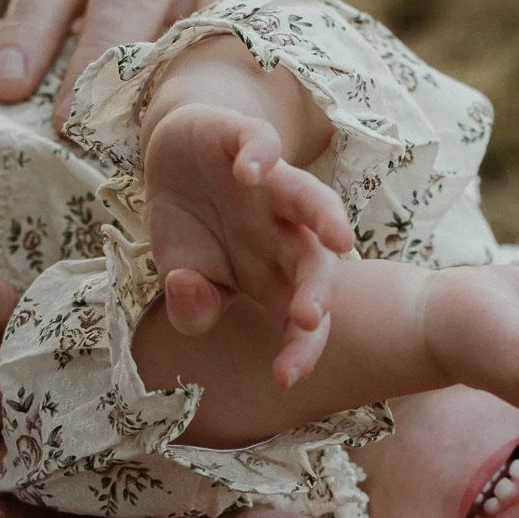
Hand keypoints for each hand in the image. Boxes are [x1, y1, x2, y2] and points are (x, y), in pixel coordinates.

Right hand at [143, 103, 352, 385]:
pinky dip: (258, 156)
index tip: (284, 378)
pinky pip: (261, 144)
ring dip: (325, 217)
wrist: (179, 157)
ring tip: (339, 238)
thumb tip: (190, 293)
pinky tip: (248, 173)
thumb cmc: (192, 228)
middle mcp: (282, 231)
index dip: (300, 348)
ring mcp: (269, 185)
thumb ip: (192, 306)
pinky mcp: (246, 139)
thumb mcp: (181, 276)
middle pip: (314, 263)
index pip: (301, 318)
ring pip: (310, 199)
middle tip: (308, 318)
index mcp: (273, 274)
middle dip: (317, 291)